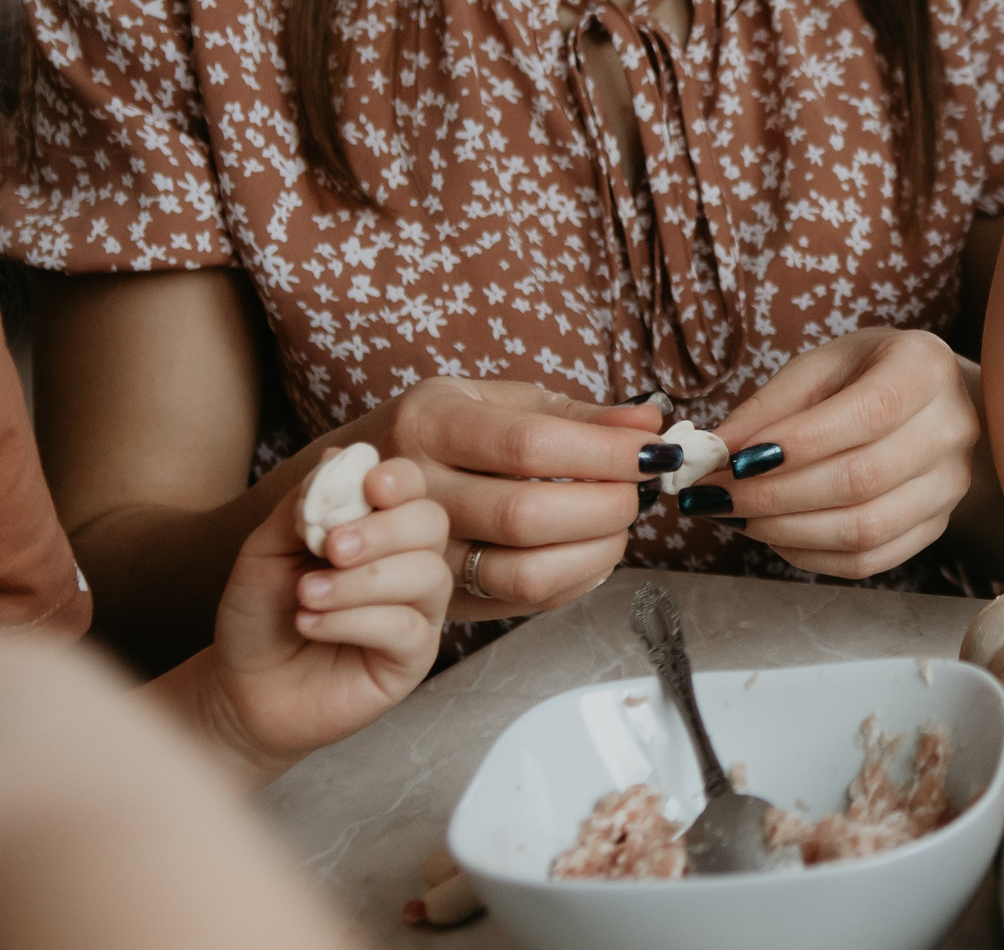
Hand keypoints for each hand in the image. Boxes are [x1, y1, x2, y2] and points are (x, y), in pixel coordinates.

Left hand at [196, 455, 451, 779]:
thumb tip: (343, 456)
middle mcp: (410, 563)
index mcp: (381, 528)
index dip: (401, 481)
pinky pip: (406, 627)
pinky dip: (352, 620)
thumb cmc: (259, 614)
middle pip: (431, 525)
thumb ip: (305, 504)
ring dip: (361, 580)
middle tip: (330, 548)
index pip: (414, 489)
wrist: (240, 687)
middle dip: (382, 530)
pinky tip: (310, 623)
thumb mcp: (268, 548)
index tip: (369, 486)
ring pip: (426, 575)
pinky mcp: (412, 659)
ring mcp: (418, 612)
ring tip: (306, 595)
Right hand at [348, 378, 670, 620]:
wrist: (350, 490)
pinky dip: (579, 577)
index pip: (529, 444)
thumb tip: (650, 420)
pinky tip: (591, 547)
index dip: (605, 451)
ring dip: (598, 550)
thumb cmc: (440, 433)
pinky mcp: (441, 599)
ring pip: (525, 572)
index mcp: (430, 423)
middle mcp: (414, 492)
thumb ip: (575, 413)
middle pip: (527, 515)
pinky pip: (524, 602)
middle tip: (638, 488)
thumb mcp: (494, 401)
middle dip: (607, 504)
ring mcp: (421, 555)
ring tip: (616, 520)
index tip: (653, 449)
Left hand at [695, 329, 979, 579]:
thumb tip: (715, 452)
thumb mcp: (822, 366)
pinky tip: (775, 535)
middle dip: (775, 495)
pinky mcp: (937, 526)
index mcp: (926, 368)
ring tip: (739, 516)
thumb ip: (770, 406)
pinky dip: (810, 556)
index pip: (869, 412)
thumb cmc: (868, 376)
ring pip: (864, 529)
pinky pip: (870, 560)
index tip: (734, 461)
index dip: (799, 443)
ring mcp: (951, 484)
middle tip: (716, 497)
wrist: (933, 404)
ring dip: (787, 531)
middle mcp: (952, 427)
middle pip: (863, 478)